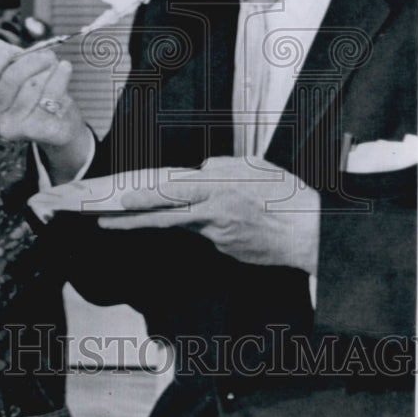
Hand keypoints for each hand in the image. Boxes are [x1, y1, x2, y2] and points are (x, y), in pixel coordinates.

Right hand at [0, 36, 85, 148]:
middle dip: (31, 60)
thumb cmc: (30, 86)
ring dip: (47, 69)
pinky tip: (64, 69)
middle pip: (10, 79)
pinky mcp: (40, 131)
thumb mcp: (7, 64)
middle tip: (45, 55)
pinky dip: (61, 76)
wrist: (58, 117)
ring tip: (54, 66)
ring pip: (32, 85)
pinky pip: (51, 95)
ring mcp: (13, 129)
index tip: (14, 51)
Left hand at [94, 157, 320, 272]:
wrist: (311, 235)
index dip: (147, 197)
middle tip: (106, 221)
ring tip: (143, 217)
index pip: (175, 193)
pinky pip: (208, 232)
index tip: (124, 199)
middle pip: (166, 217)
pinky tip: (229, 218)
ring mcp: (219, 237)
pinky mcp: (226, 250)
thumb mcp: (255, 166)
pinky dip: (207, 224)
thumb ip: (222, 166)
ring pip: (186, 223)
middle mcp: (215, 215)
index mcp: (222, 190)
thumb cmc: (289, 197)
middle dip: (133, 220)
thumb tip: (200, 169)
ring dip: (168, 219)